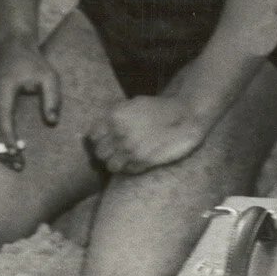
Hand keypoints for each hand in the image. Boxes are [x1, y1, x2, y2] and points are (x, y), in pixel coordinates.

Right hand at [0, 40, 60, 147]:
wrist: (12, 46)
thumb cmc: (33, 63)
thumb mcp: (49, 77)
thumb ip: (52, 98)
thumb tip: (51, 122)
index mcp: (5, 87)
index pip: (3, 116)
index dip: (7, 136)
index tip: (15, 153)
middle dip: (0, 147)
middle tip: (14, 164)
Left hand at [88, 95, 210, 174]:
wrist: (184, 116)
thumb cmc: (158, 109)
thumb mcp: (132, 104)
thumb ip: (115, 115)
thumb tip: (100, 129)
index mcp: (115, 117)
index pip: (92, 136)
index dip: (99, 139)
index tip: (107, 139)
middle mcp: (120, 133)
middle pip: (99, 153)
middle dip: (107, 152)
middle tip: (117, 149)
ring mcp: (131, 149)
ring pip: (111, 165)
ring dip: (117, 163)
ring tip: (126, 157)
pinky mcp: (143, 162)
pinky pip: (127, 171)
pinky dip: (131, 168)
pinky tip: (139, 159)